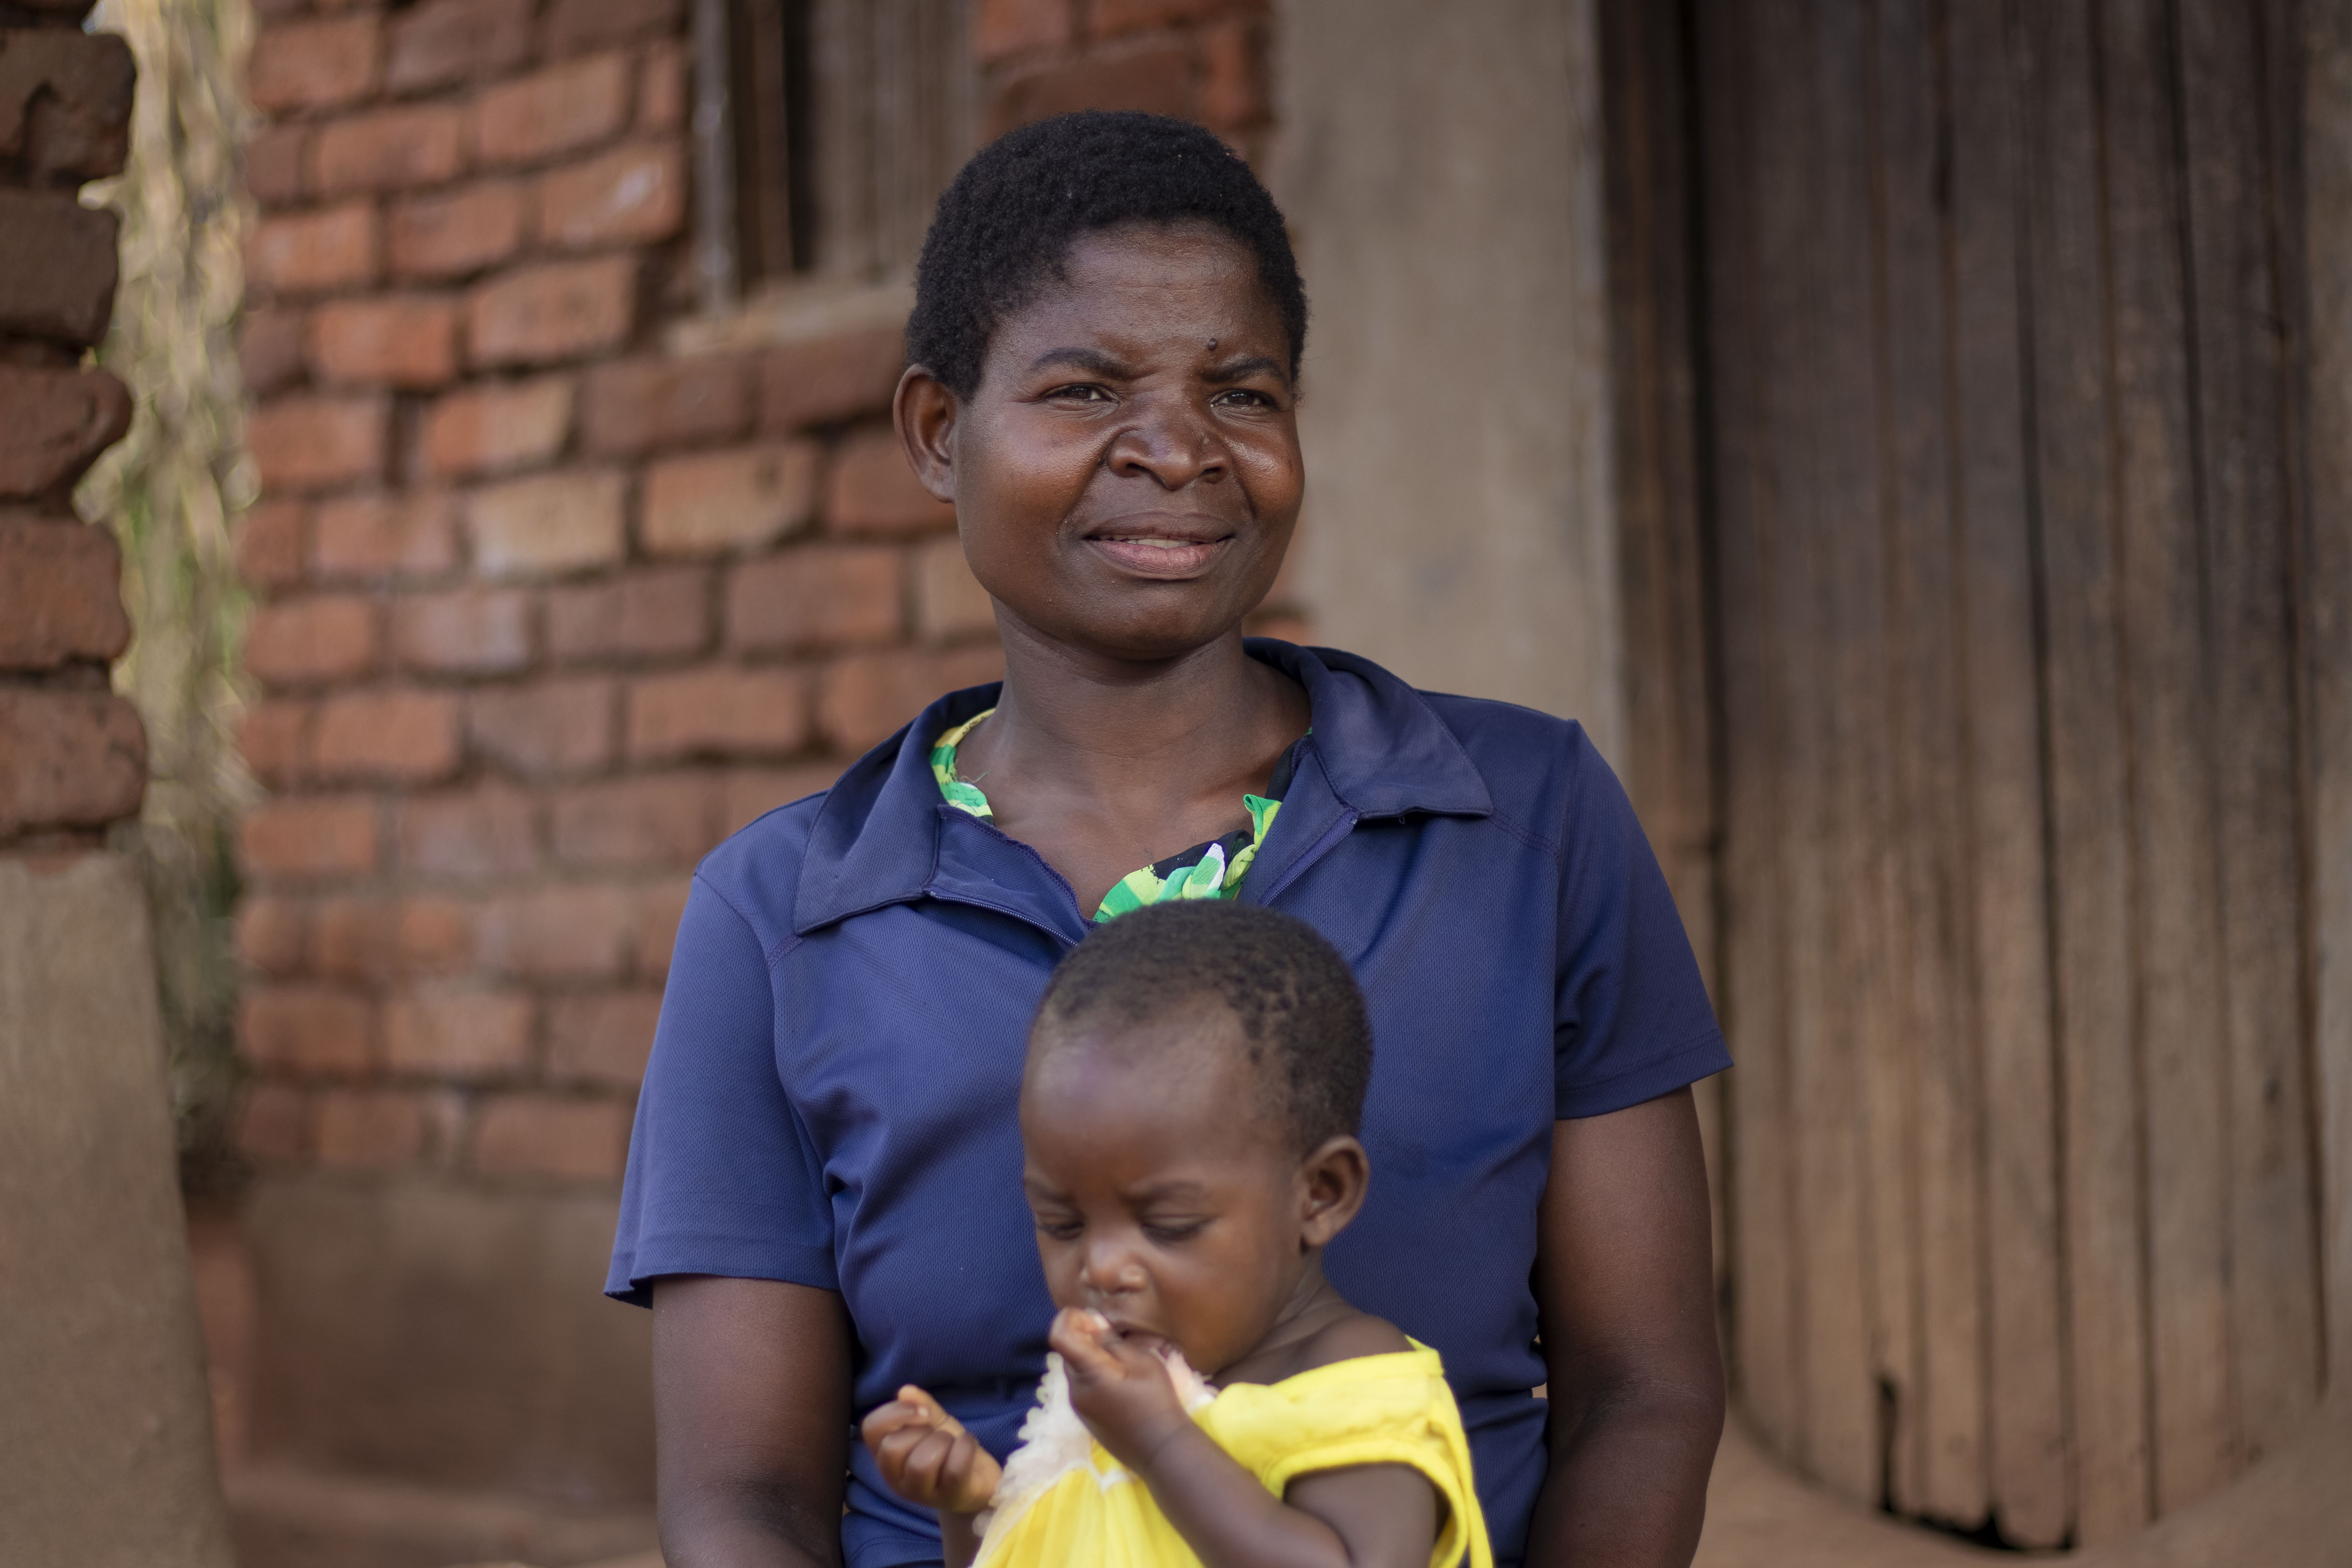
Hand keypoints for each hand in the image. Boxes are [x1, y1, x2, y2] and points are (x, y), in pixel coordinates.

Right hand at [861, 1385, 1002, 1515]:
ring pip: (920, 1465)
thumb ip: (920, 1404)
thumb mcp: (934, 1422)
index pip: (870, 1429)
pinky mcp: (949, 1498)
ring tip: (951, 1444)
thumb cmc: (948, 1448)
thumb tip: (905, 1391)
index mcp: (885, 1455)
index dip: (895, 1413)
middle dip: (921, 1432)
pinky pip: (954, 1470)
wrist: (979, 1479)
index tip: (922, 1411)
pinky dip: (965, 1448)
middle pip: (892, 1449)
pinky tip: (968, 1445)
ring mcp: (921, 1493)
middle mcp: (896, 1479)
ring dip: (942, 1443)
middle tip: (936, 1435)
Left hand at [1048, 1308, 1195, 1474]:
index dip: (1071, 1319)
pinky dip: (1094, 1374)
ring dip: (1090, 1357)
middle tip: (1115, 1337)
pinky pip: (1082, 1386)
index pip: (1059, 1336)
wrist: (1162, 1449)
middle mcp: (1075, 1391)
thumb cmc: (1157, 1401)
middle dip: (1085, 1337)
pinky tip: (1120, 1381)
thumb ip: (1113, 1342)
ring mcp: (1079, 1407)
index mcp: (1088, 1374)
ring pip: (1076, 1369)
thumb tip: (1093, 1325)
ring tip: (1122, 1361)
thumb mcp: (1142, 1362)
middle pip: (1068, 1352)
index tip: (1096, 1320)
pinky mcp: (1086, 1418)